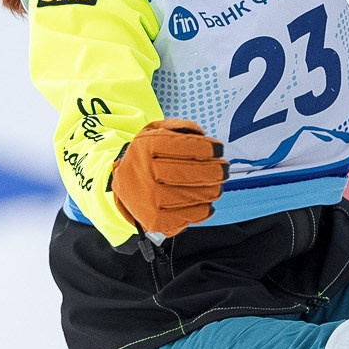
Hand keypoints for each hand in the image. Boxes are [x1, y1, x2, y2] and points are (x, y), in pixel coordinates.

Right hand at [112, 119, 225, 235]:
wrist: (124, 185)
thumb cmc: (147, 157)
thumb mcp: (156, 132)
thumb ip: (180, 127)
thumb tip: (202, 136)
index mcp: (147, 146)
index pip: (184, 146)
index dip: (207, 149)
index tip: (219, 150)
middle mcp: (146, 172)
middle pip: (192, 173)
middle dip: (215, 171)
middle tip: (223, 169)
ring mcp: (151, 199)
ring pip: (196, 195)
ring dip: (213, 190)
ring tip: (214, 185)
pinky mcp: (157, 220)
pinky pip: (192, 215)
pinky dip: (205, 208)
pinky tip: (205, 201)